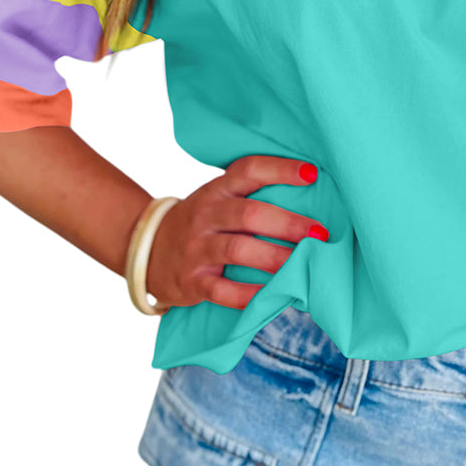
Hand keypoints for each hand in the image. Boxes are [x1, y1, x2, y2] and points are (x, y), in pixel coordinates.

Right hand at [144, 154, 326, 311]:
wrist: (146, 250)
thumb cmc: (201, 222)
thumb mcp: (217, 199)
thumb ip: (251, 195)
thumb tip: (310, 194)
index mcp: (218, 190)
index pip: (248, 170)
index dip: (280, 169)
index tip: (312, 173)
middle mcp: (206, 215)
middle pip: (249, 214)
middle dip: (288, 224)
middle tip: (319, 233)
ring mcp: (197, 248)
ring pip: (238, 250)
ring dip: (275, 258)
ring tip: (304, 265)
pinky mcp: (192, 280)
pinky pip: (222, 290)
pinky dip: (250, 294)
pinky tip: (274, 296)